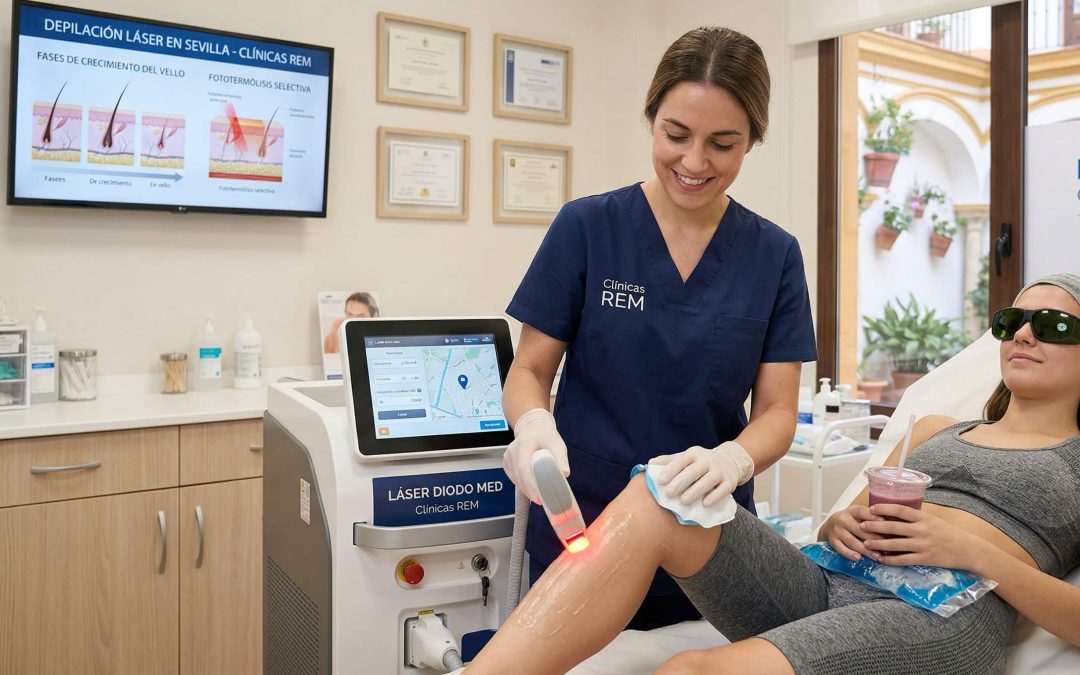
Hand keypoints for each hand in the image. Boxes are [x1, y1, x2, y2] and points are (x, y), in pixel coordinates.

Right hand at [503, 408, 567, 503]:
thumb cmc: (545, 436)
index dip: (530, 484)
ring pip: (515, 479)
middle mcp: (513, 450)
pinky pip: (514, 478)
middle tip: (542, 501)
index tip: (538, 496)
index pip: (523, 467)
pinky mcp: (507, 463)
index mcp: (525, 443)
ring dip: (527, 490)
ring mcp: (508, 457)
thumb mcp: (557, 444)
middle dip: (530, 491)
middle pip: (519, 476)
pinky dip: (523, 485)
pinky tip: (531, 489)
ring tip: (540, 497)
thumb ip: (561, 459)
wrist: (533, 428)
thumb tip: (564, 474)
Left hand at [651, 441, 754, 506]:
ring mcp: (720, 471)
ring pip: (708, 480)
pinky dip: (714, 496)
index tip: (660, 481)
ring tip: (683, 501)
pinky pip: (723, 489)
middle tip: (669, 494)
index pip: (681, 460)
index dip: (670, 470)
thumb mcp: (687, 457)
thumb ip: (669, 461)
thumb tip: (650, 464)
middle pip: (694, 470)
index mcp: (694, 454)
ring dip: (695, 491)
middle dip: (680, 482)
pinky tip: (705, 503)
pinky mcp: (730, 482)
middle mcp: (707, 460)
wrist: (730, 460)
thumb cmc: (701, 462)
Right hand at [820, 505, 884, 561]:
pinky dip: (849, 554)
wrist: (831, 524)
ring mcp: (837, 530)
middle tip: (887, 547)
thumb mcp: (861, 514)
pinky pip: (841, 548)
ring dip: (865, 550)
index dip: (873, 517)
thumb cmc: (852, 520)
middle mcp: (843, 519)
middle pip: (859, 530)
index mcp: (852, 510)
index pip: (863, 512)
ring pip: (852, 541)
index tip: (885, 522)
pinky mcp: (833, 540)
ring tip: (877, 556)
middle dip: (874, 539)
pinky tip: (858, 558)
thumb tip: (895, 524)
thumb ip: (874, 517)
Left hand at [861, 504, 986, 568]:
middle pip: (893, 527)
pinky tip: (881, 559)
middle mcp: (922, 530)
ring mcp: (923, 545)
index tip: (870, 509)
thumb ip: (916, 518)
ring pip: (895, 544)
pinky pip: (903, 560)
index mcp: (923, 517)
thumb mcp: (933, 520)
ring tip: (865, 543)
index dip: (883, 509)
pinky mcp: (925, 559)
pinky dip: (890, 559)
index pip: (899, 510)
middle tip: (861, 525)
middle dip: (874, 526)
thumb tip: (894, 514)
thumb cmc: (948, 533)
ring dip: (878, 544)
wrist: (967, 549)